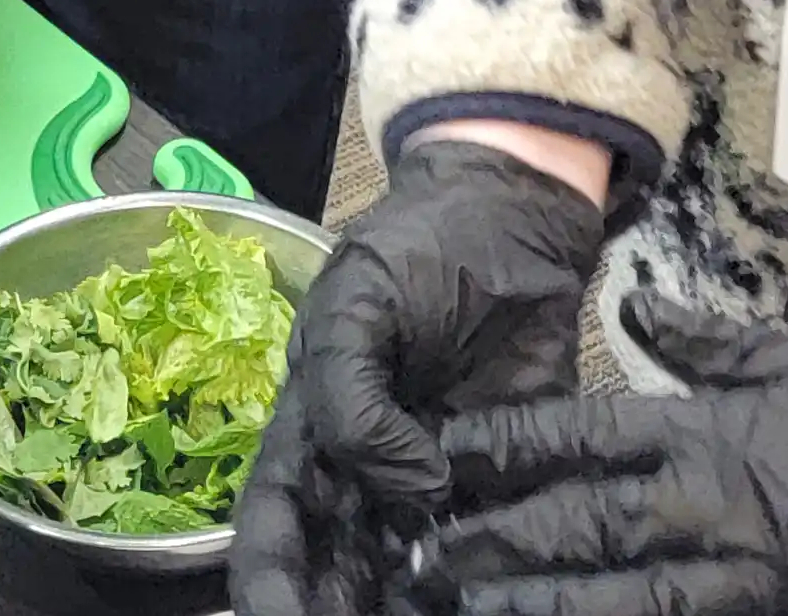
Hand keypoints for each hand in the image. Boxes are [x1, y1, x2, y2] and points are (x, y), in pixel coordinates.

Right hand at [230, 137, 608, 615]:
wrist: (517, 212)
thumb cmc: (420, 245)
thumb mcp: (360, 304)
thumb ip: (357, 400)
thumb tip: (412, 493)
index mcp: (312, 429)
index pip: (273, 527)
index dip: (270, 585)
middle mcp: (368, 474)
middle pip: (336, 572)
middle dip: (337, 613)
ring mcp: (436, 484)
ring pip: (406, 577)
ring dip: (405, 608)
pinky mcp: (505, 480)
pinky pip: (488, 549)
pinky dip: (484, 587)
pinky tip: (493, 601)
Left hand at [430, 302, 787, 615]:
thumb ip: (716, 344)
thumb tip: (640, 310)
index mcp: (720, 434)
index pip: (581, 439)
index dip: (500, 451)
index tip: (435, 458)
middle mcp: (719, 515)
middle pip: (574, 531)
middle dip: (489, 546)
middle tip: (414, 558)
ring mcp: (754, 589)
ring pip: (613, 606)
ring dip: (534, 610)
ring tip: (460, 611)